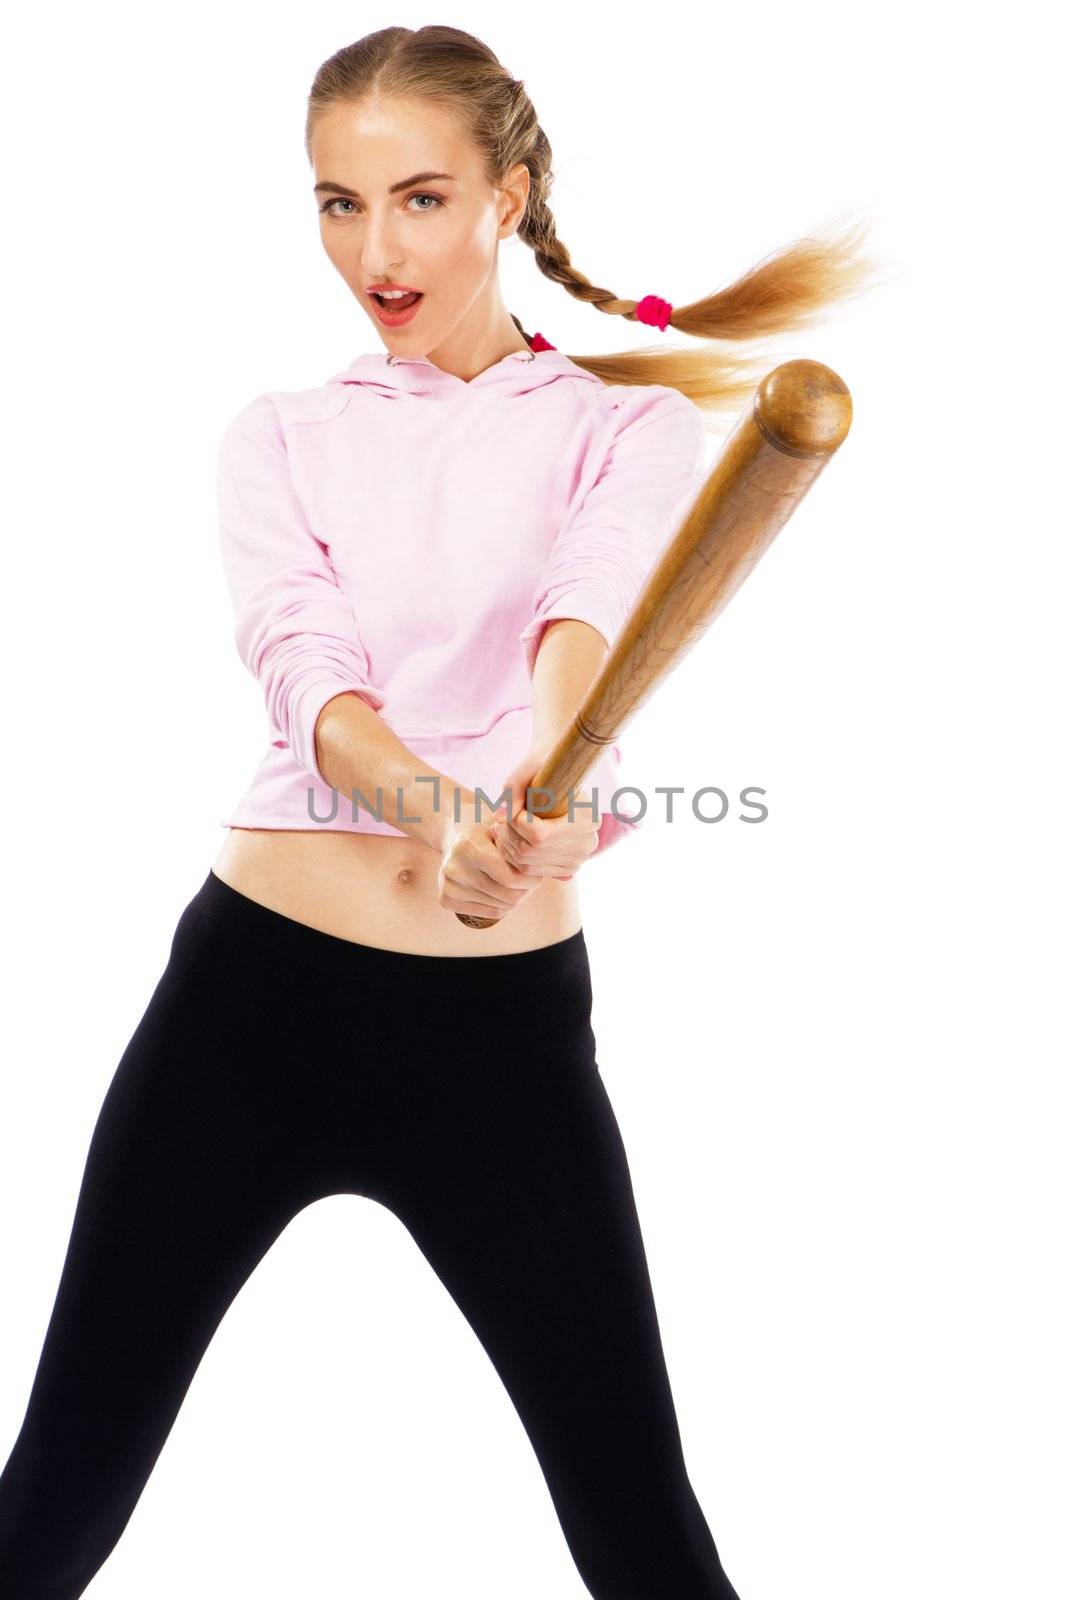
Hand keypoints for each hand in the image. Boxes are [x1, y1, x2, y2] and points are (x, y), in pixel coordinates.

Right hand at [437, 791, 543, 922]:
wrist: (457, 836)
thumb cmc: (492, 832)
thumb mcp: (509, 828)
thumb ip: (532, 843)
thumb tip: (567, 876)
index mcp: (469, 846)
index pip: (511, 878)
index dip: (531, 878)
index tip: (538, 870)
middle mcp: (454, 867)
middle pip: (508, 895)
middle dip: (526, 889)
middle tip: (531, 879)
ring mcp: (447, 884)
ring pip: (501, 905)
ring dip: (516, 897)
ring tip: (516, 883)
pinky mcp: (445, 899)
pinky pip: (488, 912)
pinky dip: (502, 905)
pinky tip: (502, 890)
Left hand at [491, 749, 600, 882]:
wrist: (563, 773)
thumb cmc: (545, 766)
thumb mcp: (528, 769)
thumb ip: (513, 790)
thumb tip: (499, 817)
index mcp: (587, 816)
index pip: (540, 836)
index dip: (516, 824)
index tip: (512, 809)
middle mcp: (589, 841)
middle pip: (532, 852)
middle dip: (508, 836)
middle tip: (500, 820)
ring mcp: (580, 857)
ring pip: (529, 865)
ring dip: (508, 847)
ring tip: (502, 828)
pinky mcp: (569, 867)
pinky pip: (533, 871)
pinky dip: (515, 858)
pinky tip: (512, 838)